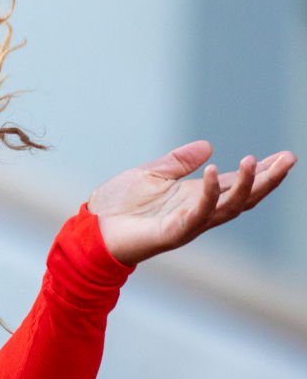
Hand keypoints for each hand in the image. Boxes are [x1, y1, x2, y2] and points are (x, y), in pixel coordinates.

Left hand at [87, 141, 296, 265]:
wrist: (92, 228)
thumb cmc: (119, 204)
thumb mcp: (151, 174)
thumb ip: (178, 162)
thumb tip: (209, 146)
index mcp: (195, 197)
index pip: (237, 185)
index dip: (261, 172)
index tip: (285, 156)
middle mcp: (198, 212)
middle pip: (243, 198)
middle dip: (267, 179)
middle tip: (289, 159)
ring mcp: (188, 224)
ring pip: (229, 208)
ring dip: (246, 185)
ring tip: (256, 161)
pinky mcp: (173, 232)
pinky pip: (198, 214)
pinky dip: (210, 194)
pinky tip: (216, 172)